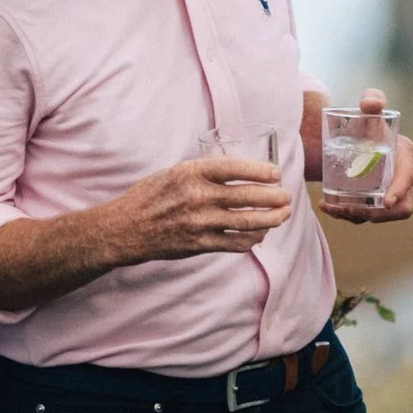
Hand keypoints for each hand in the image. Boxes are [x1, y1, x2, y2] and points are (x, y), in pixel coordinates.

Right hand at [108, 158, 292, 260]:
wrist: (126, 228)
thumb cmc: (149, 197)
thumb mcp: (172, 173)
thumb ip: (202, 172)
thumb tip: (236, 170)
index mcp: (190, 173)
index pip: (234, 168)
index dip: (259, 170)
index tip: (275, 173)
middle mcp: (197, 196)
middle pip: (247, 196)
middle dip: (274, 196)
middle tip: (286, 196)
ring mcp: (200, 222)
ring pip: (247, 221)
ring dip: (271, 218)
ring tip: (283, 215)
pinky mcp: (200, 244)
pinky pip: (236, 242)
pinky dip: (253, 238)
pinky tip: (261, 234)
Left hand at [319, 90, 412, 225]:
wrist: (353, 134)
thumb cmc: (366, 121)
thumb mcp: (369, 108)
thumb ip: (372, 99)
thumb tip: (371, 104)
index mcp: (405, 156)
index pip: (408, 179)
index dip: (400, 192)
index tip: (385, 202)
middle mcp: (403, 178)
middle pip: (400, 206)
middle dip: (377, 213)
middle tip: (349, 208)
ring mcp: (390, 192)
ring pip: (380, 215)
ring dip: (357, 216)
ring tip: (332, 207)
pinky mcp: (375, 200)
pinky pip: (366, 215)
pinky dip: (348, 215)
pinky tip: (328, 206)